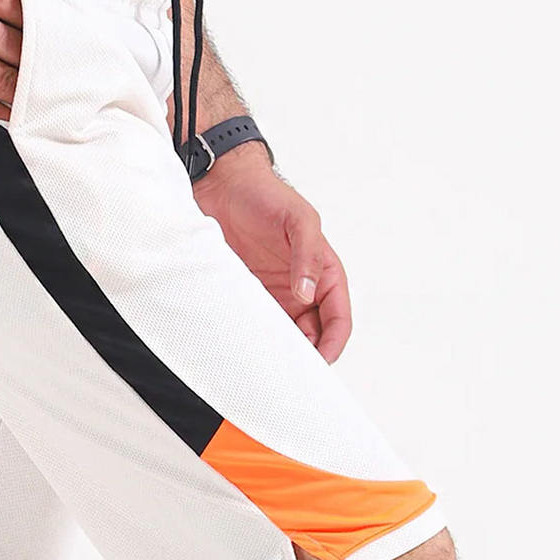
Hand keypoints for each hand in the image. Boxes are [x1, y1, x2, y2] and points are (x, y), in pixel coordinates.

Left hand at [193, 144, 352, 361]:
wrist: (222, 186)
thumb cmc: (265, 195)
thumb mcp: (298, 220)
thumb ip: (307, 255)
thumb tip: (307, 292)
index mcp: (324, 273)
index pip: (338, 318)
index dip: (333, 343)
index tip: (322, 362)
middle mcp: (302, 288)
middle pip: (312, 335)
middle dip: (307, 356)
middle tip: (290, 373)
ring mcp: (273, 293)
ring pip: (283, 334)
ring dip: (278, 350)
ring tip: (267, 365)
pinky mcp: (247, 293)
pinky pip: (254, 323)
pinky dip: (253, 337)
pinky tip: (244, 348)